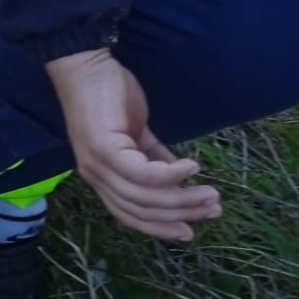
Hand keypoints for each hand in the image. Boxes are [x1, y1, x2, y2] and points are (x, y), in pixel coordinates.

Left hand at [46, 48, 220, 242]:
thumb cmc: (110, 96)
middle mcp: (96, 177)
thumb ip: (154, 158)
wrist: (86, 65)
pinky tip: (192, 168)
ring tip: (210, 194)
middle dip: (180, 214)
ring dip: (182, 199)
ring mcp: (97, 164)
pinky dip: (170, 175)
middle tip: (213, 209)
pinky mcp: (103, 148)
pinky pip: (141, 173)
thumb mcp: (137, 134)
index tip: (191, 233)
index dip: (160, 228)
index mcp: (103, 177)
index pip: (130, 215)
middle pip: (140, 211)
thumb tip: (180, 179)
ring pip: (143, 196)